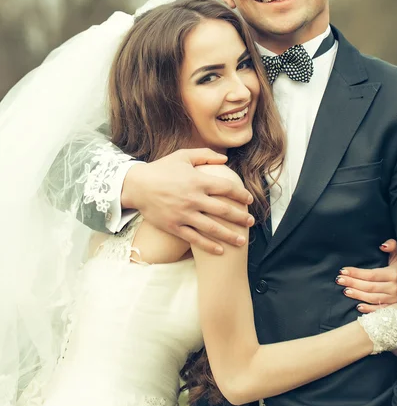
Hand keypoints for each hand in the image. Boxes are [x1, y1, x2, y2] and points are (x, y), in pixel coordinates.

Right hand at [121, 149, 253, 253]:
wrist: (136, 186)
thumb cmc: (161, 169)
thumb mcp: (182, 156)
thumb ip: (205, 155)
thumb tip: (225, 159)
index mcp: (197, 180)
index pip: (226, 188)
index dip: (241, 194)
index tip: (249, 200)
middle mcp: (192, 198)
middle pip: (223, 210)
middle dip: (240, 217)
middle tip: (251, 221)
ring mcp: (183, 214)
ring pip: (212, 228)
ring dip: (230, 235)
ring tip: (242, 240)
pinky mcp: (174, 226)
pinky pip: (194, 238)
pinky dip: (209, 246)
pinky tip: (221, 250)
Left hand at [336, 239, 396, 311]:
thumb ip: (393, 247)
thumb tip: (382, 245)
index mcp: (393, 274)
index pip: (371, 274)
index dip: (356, 273)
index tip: (343, 270)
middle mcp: (393, 288)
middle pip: (369, 287)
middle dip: (352, 283)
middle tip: (339, 280)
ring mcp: (393, 299)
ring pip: (372, 298)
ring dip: (357, 295)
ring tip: (345, 291)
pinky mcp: (394, 307)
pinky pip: (380, 310)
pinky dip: (369, 309)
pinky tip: (358, 307)